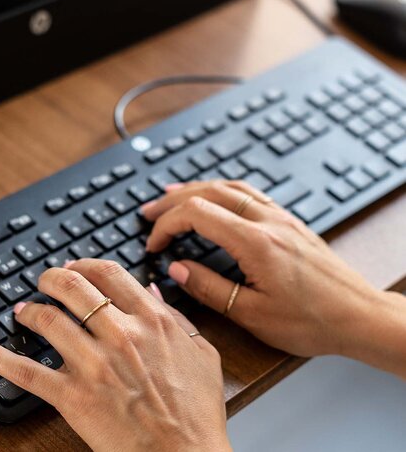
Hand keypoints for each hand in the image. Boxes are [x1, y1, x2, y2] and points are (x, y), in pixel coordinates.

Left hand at [0, 259, 230, 451]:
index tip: (75, 266)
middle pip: (73, 287)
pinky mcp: (73, 396)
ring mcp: (94, 364)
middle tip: (45, 280)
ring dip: (29, 309)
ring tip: (23, 309)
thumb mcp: (202, 351)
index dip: (85, 264)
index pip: (109, 273)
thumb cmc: (197, 408)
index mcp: (152, 320)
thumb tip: (152, 288)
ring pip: (48, 321)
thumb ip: (177, 314)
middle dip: (52, 277)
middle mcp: (121, 334)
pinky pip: (26, 372)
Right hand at [143, 180, 384, 357]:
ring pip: (229, 186)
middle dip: (172, 200)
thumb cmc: (312, 320)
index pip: (197, 215)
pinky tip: (213, 196)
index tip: (153, 242)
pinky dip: (222, 189)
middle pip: (208, 193)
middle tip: (149, 211)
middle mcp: (267, 221)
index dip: (167, 224)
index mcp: (256, 243)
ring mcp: (279, 216)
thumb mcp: (253, 314)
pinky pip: (248, 192)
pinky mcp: (287, 220)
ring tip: (171, 194)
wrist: (358, 315)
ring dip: (195, 188)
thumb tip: (176, 269)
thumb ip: (209, 288)